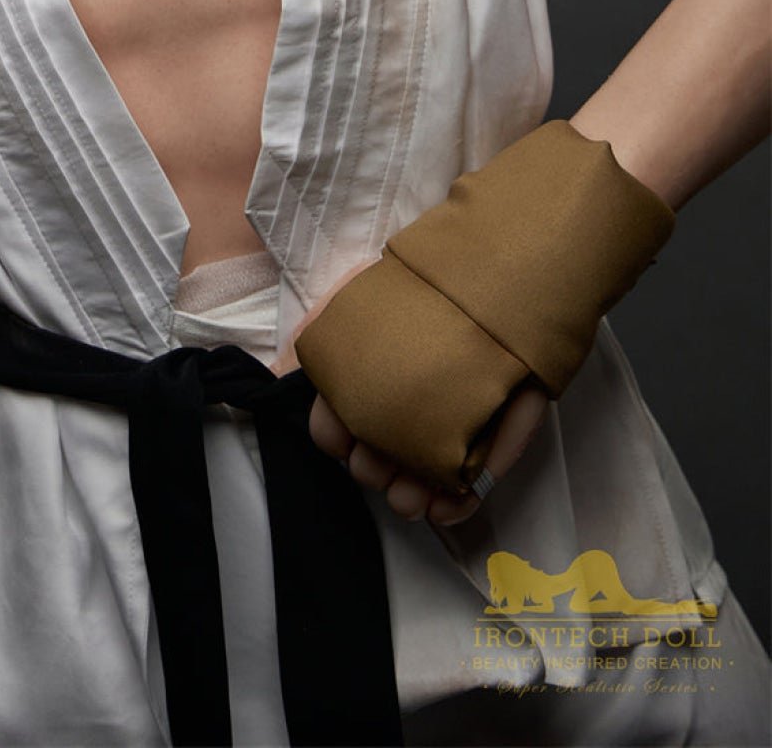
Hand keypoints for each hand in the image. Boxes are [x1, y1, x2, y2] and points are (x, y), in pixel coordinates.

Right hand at [271, 264, 549, 524]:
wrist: (501, 280)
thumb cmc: (427, 290)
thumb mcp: (361, 296)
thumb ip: (321, 329)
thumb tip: (286, 370)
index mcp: (366, 383)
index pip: (334, 429)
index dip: (336, 439)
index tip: (346, 437)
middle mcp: (398, 412)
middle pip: (370, 463)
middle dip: (371, 469)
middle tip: (380, 460)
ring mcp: (441, 433)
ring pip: (414, 486)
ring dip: (405, 496)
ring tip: (411, 493)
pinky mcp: (486, 448)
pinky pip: (466, 492)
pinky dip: (453, 507)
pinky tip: (444, 505)